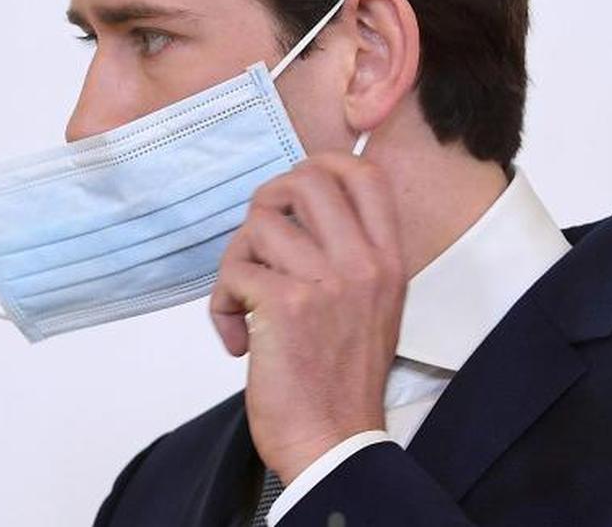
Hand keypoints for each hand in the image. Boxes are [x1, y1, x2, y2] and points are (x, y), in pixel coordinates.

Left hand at [210, 153, 405, 484]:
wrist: (334, 446)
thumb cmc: (341, 384)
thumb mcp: (371, 308)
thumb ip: (346, 257)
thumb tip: (294, 214)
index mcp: (388, 261)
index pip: (365, 175)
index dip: (322, 165)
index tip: (294, 193)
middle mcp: (364, 263)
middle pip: (306, 179)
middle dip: (267, 204)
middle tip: (258, 244)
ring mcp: (326, 281)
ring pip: (259, 224)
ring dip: (237, 263)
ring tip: (246, 305)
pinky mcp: (285, 304)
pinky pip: (234, 270)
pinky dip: (223, 304)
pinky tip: (240, 338)